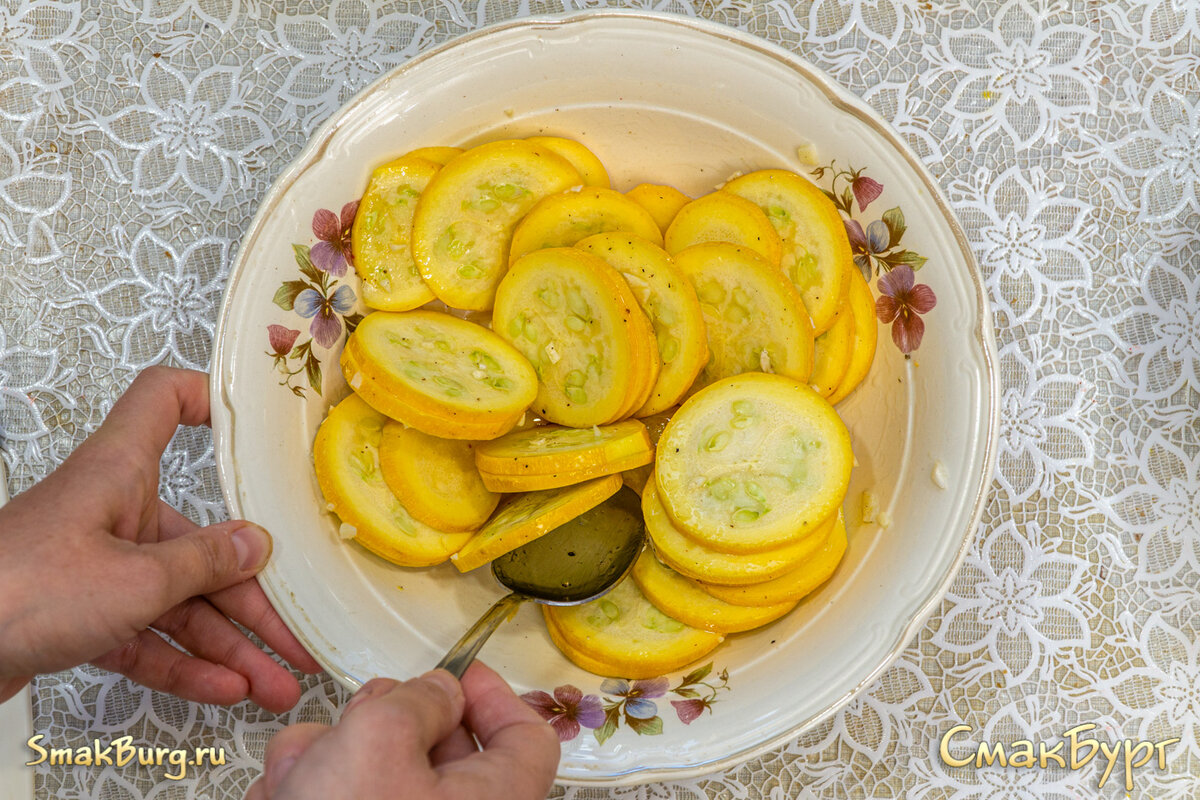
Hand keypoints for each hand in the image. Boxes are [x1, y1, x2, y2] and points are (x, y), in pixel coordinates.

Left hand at [0, 366, 321, 710]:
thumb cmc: (16, 589)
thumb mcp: (134, 578)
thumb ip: (203, 563)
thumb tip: (253, 544)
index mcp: (119, 473)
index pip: (163, 401)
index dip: (208, 399)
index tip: (253, 423)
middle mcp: (111, 514)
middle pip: (199, 543)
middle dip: (253, 600)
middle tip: (294, 633)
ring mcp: (96, 568)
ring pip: (179, 603)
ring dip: (230, 646)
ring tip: (272, 682)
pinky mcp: (80, 617)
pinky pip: (148, 637)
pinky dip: (185, 663)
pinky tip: (223, 687)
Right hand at [247, 663, 559, 799]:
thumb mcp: (379, 739)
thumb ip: (417, 701)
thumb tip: (439, 690)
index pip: (525, 740)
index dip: (491, 697)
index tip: (456, 673)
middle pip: (443, 752)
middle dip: (388, 723)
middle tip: (361, 714)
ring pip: (380, 774)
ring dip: (332, 757)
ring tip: (299, 773)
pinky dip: (311, 790)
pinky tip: (283, 795)